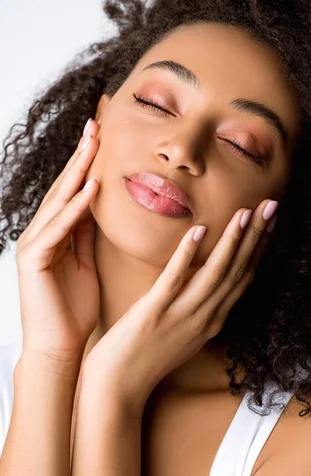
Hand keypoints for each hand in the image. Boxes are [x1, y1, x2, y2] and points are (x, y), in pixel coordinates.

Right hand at [15, 118, 100, 363]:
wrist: (59, 347)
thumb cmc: (74, 310)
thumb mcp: (85, 264)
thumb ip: (87, 236)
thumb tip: (99, 208)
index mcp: (57, 235)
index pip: (75, 191)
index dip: (89, 164)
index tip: (106, 137)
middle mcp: (42, 233)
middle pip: (65, 187)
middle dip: (82, 155)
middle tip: (98, 122)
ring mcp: (35, 244)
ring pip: (59, 200)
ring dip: (78, 170)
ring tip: (94, 141)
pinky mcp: (33, 259)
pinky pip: (58, 228)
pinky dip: (74, 208)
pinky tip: (90, 187)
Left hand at [83, 199, 277, 409]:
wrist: (118, 388)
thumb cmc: (144, 358)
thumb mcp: (181, 333)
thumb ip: (195, 308)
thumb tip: (202, 282)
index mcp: (211, 321)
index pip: (242, 279)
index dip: (258, 248)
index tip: (269, 221)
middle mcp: (204, 319)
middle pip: (237, 272)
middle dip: (256, 237)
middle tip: (271, 205)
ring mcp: (181, 317)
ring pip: (214, 274)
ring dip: (232, 241)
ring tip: (245, 212)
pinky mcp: (154, 314)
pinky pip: (175, 281)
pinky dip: (188, 255)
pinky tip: (198, 231)